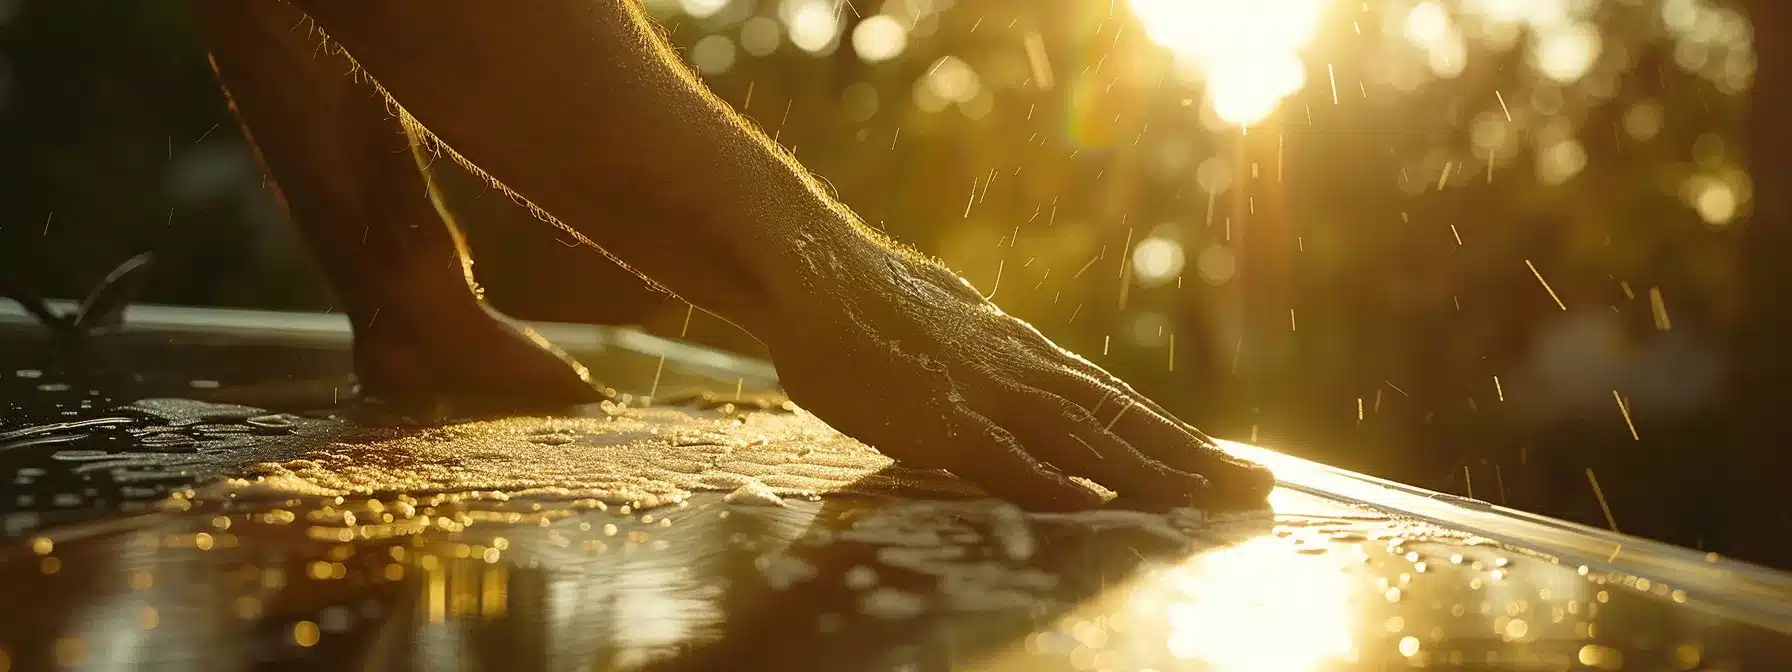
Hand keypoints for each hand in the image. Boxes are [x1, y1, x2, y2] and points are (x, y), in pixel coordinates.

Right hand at [760, 236, 1274, 510]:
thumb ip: (990, 359)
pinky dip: (1046, 482)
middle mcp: (1020, 371)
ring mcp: (982, 392)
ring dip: (1147, 471)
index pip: (1115, 401)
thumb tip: (1017, 381)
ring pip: (1082, 437)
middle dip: (1193, 459)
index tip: (1227, 464)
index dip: (1174, 435)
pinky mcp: (935, 417)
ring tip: (1206, 501)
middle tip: (1259, 491)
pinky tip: (1087, 507)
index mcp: (1022, 355)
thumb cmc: (866, 303)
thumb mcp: (949, 324)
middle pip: (1121, 421)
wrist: (812, 268)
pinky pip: (999, 457)